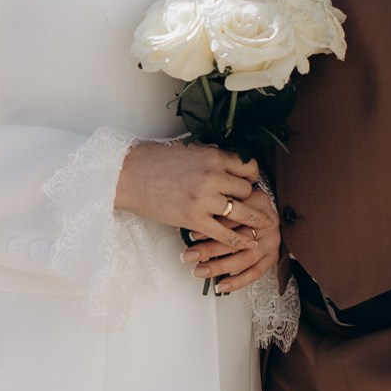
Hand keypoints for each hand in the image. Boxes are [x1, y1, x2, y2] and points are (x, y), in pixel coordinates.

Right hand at [115, 137, 264, 237]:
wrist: (128, 175)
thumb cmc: (153, 159)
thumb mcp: (188, 149)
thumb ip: (210, 156)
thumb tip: (228, 162)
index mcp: (213, 156)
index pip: (248, 166)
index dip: (252, 175)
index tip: (250, 181)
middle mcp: (213, 176)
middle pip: (246, 190)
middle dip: (248, 196)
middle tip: (249, 203)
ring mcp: (204, 200)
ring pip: (241, 212)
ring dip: (253, 219)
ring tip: (263, 225)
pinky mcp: (194, 219)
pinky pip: (224, 233)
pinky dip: (238, 239)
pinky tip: (248, 242)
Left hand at [187, 179, 280, 295]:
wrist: (265, 209)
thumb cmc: (244, 202)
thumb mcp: (234, 194)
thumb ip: (220, 204)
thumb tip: (194, 221)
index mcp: (258, 203)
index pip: (233, 218)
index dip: (212, 228)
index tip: (193, 235)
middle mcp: (267, 224)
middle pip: (238, 239)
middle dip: (210, 249)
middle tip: (189, 255)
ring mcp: (271, 241)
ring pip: (245, 258)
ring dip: (220, 267)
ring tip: (199, 271)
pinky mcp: (272, 256)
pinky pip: (255, 273)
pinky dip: (238, 281)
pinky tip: (221, 286)